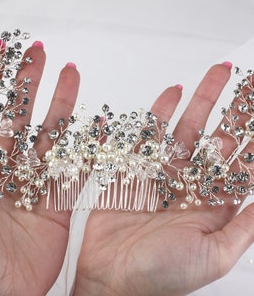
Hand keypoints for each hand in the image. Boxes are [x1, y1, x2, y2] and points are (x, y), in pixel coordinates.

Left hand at [0, 43, 79, 294]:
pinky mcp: (57, 204)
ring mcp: (33, 185)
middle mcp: (4, 171)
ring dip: (60, 105)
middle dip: (27, 83)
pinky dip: (88, 147)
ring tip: (71, 73)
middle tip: (38, 53)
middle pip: (18, 116)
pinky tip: (98, 124)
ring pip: (49, 136)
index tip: (1, 51)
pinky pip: (76, 169)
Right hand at [73, 63, 253, 295]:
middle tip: (249, 80)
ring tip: (219, 71)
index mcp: (210, 203)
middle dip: (235, 108)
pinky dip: (160, 112)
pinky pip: (148, 133)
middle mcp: (188, 183)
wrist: (109, 276)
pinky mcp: (132, 167)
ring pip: (186, 127)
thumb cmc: (160, 274)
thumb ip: (244, 227)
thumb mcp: (213, 256)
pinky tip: (174, 92)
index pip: (241, 162)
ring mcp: (160, 171)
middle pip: (216, 137)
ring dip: (203, 100)